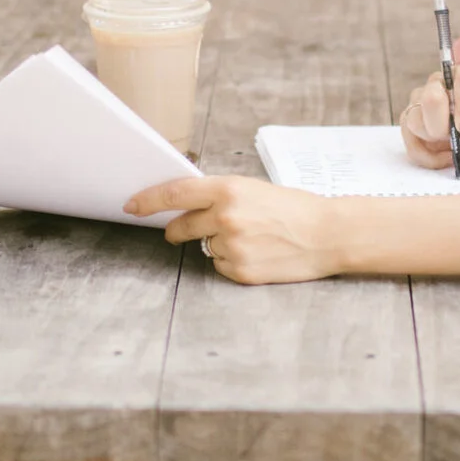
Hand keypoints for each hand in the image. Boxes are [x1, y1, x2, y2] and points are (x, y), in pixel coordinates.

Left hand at [122, 176, 342, 284]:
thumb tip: (185, 206)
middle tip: (176, 231)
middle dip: (175, 230)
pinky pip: (220, 266)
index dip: (148, 200)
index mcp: (228, 190)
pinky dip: (231, 261)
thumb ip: (219, 196)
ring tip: (251, 238)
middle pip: (181, 226)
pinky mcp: (240, 271)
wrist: (328, 234)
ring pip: (204, 248)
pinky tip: (257, 253)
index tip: (131, 205)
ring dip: (216, 244)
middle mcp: (225, 217)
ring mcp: (232, 246)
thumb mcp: (254, 190)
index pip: (175, 194)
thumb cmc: (294, 208)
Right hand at [400, 61, 459, 169]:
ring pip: (415, 121)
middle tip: (457, 136)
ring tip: (452, 145)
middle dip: (444, 126)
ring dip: (435, 141)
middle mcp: (436, 83)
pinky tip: (445, 156)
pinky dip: (428, 157)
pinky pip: (410, 143)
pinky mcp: (408, 119)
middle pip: (431, 99)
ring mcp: (418, 100)